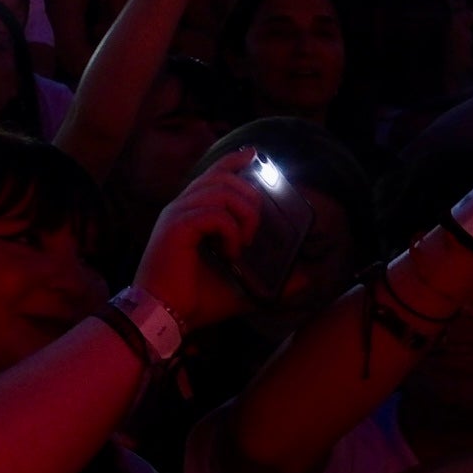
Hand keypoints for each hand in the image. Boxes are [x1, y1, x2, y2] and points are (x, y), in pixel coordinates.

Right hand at [130, 151, 268, 332]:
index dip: (234, 161)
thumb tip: (307, 279)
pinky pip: (215, 213)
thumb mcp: (243, 287)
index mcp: (190, 214)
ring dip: (243, 215)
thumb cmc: (195, 300)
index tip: (254, 155)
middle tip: (254, 231)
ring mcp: (177, 215)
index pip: (213, 174)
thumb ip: (272, 280)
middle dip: (249, 196)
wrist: (166, 317)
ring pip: (221, 190)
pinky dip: (231, 231)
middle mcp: (181, 208)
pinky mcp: (176, 226)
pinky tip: (230, 252)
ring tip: (243, 243)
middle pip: (222, 177)